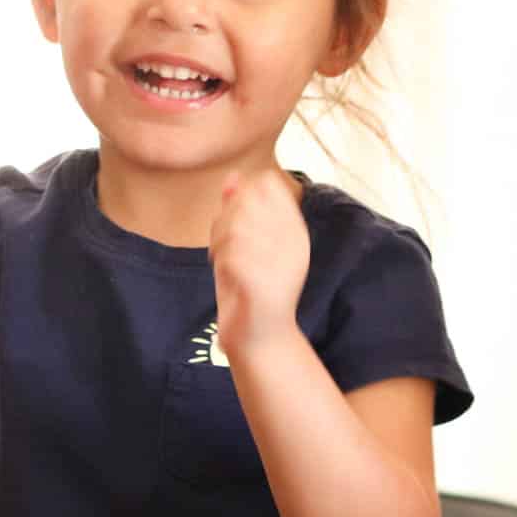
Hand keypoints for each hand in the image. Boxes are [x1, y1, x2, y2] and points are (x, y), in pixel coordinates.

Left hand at [208, 170, 308, 361]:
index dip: (242, 194)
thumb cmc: (250, 288)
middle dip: (225, 217)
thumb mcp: (245, 242)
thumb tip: (233, 176)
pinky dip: (220, 261)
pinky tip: (222, 273)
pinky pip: (233, 256)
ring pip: (237, 227)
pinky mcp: (266, 285)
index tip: (233, 220)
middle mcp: (296, 242)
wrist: (260, 340)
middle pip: (248, 201)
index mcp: (296, 229)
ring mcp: (283, 263)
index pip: (266, 184)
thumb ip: (240, 208)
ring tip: (220, 258)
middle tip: (221, 243)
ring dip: (220, 241)